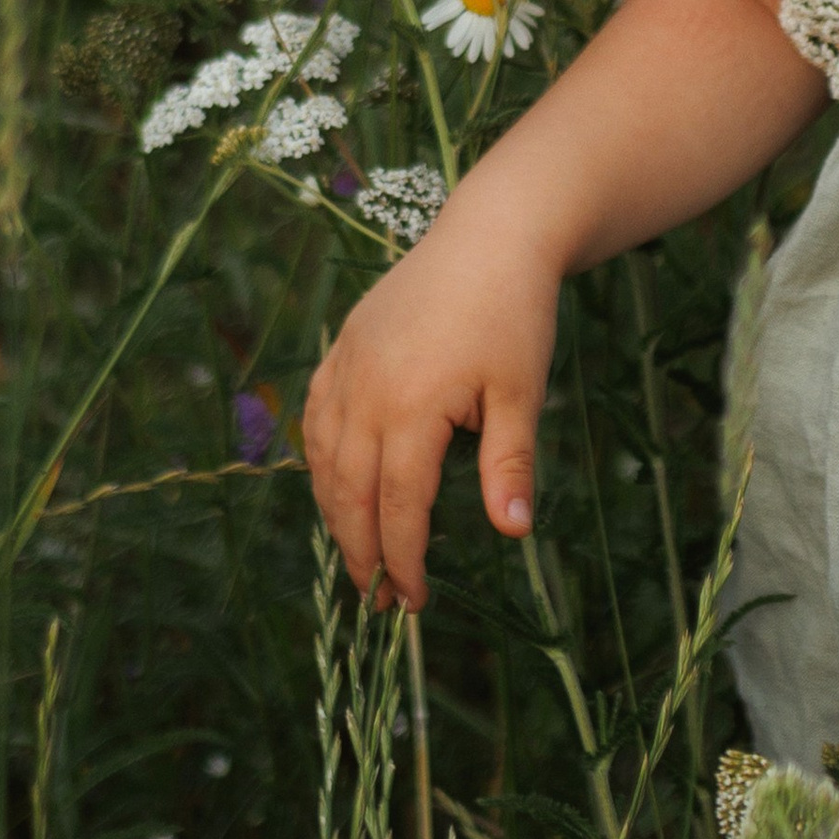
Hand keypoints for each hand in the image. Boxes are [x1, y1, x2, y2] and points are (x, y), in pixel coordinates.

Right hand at [305, 202, 559, 610]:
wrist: (489, 236)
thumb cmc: (514, 315)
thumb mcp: (521, 394)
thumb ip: (510, 466)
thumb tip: (514, 534)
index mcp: (410, 408)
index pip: (398, 507)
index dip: (404, 560)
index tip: (414, 602)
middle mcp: (364, 392)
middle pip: (350, 494)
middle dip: (362, 553)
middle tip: (378, 599)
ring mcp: (345, 368)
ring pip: (324, 461)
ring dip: (336, 515)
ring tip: (358, 556)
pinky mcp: (341, 349)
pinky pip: (316, 419)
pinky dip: (321, 462)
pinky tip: (337, 486)